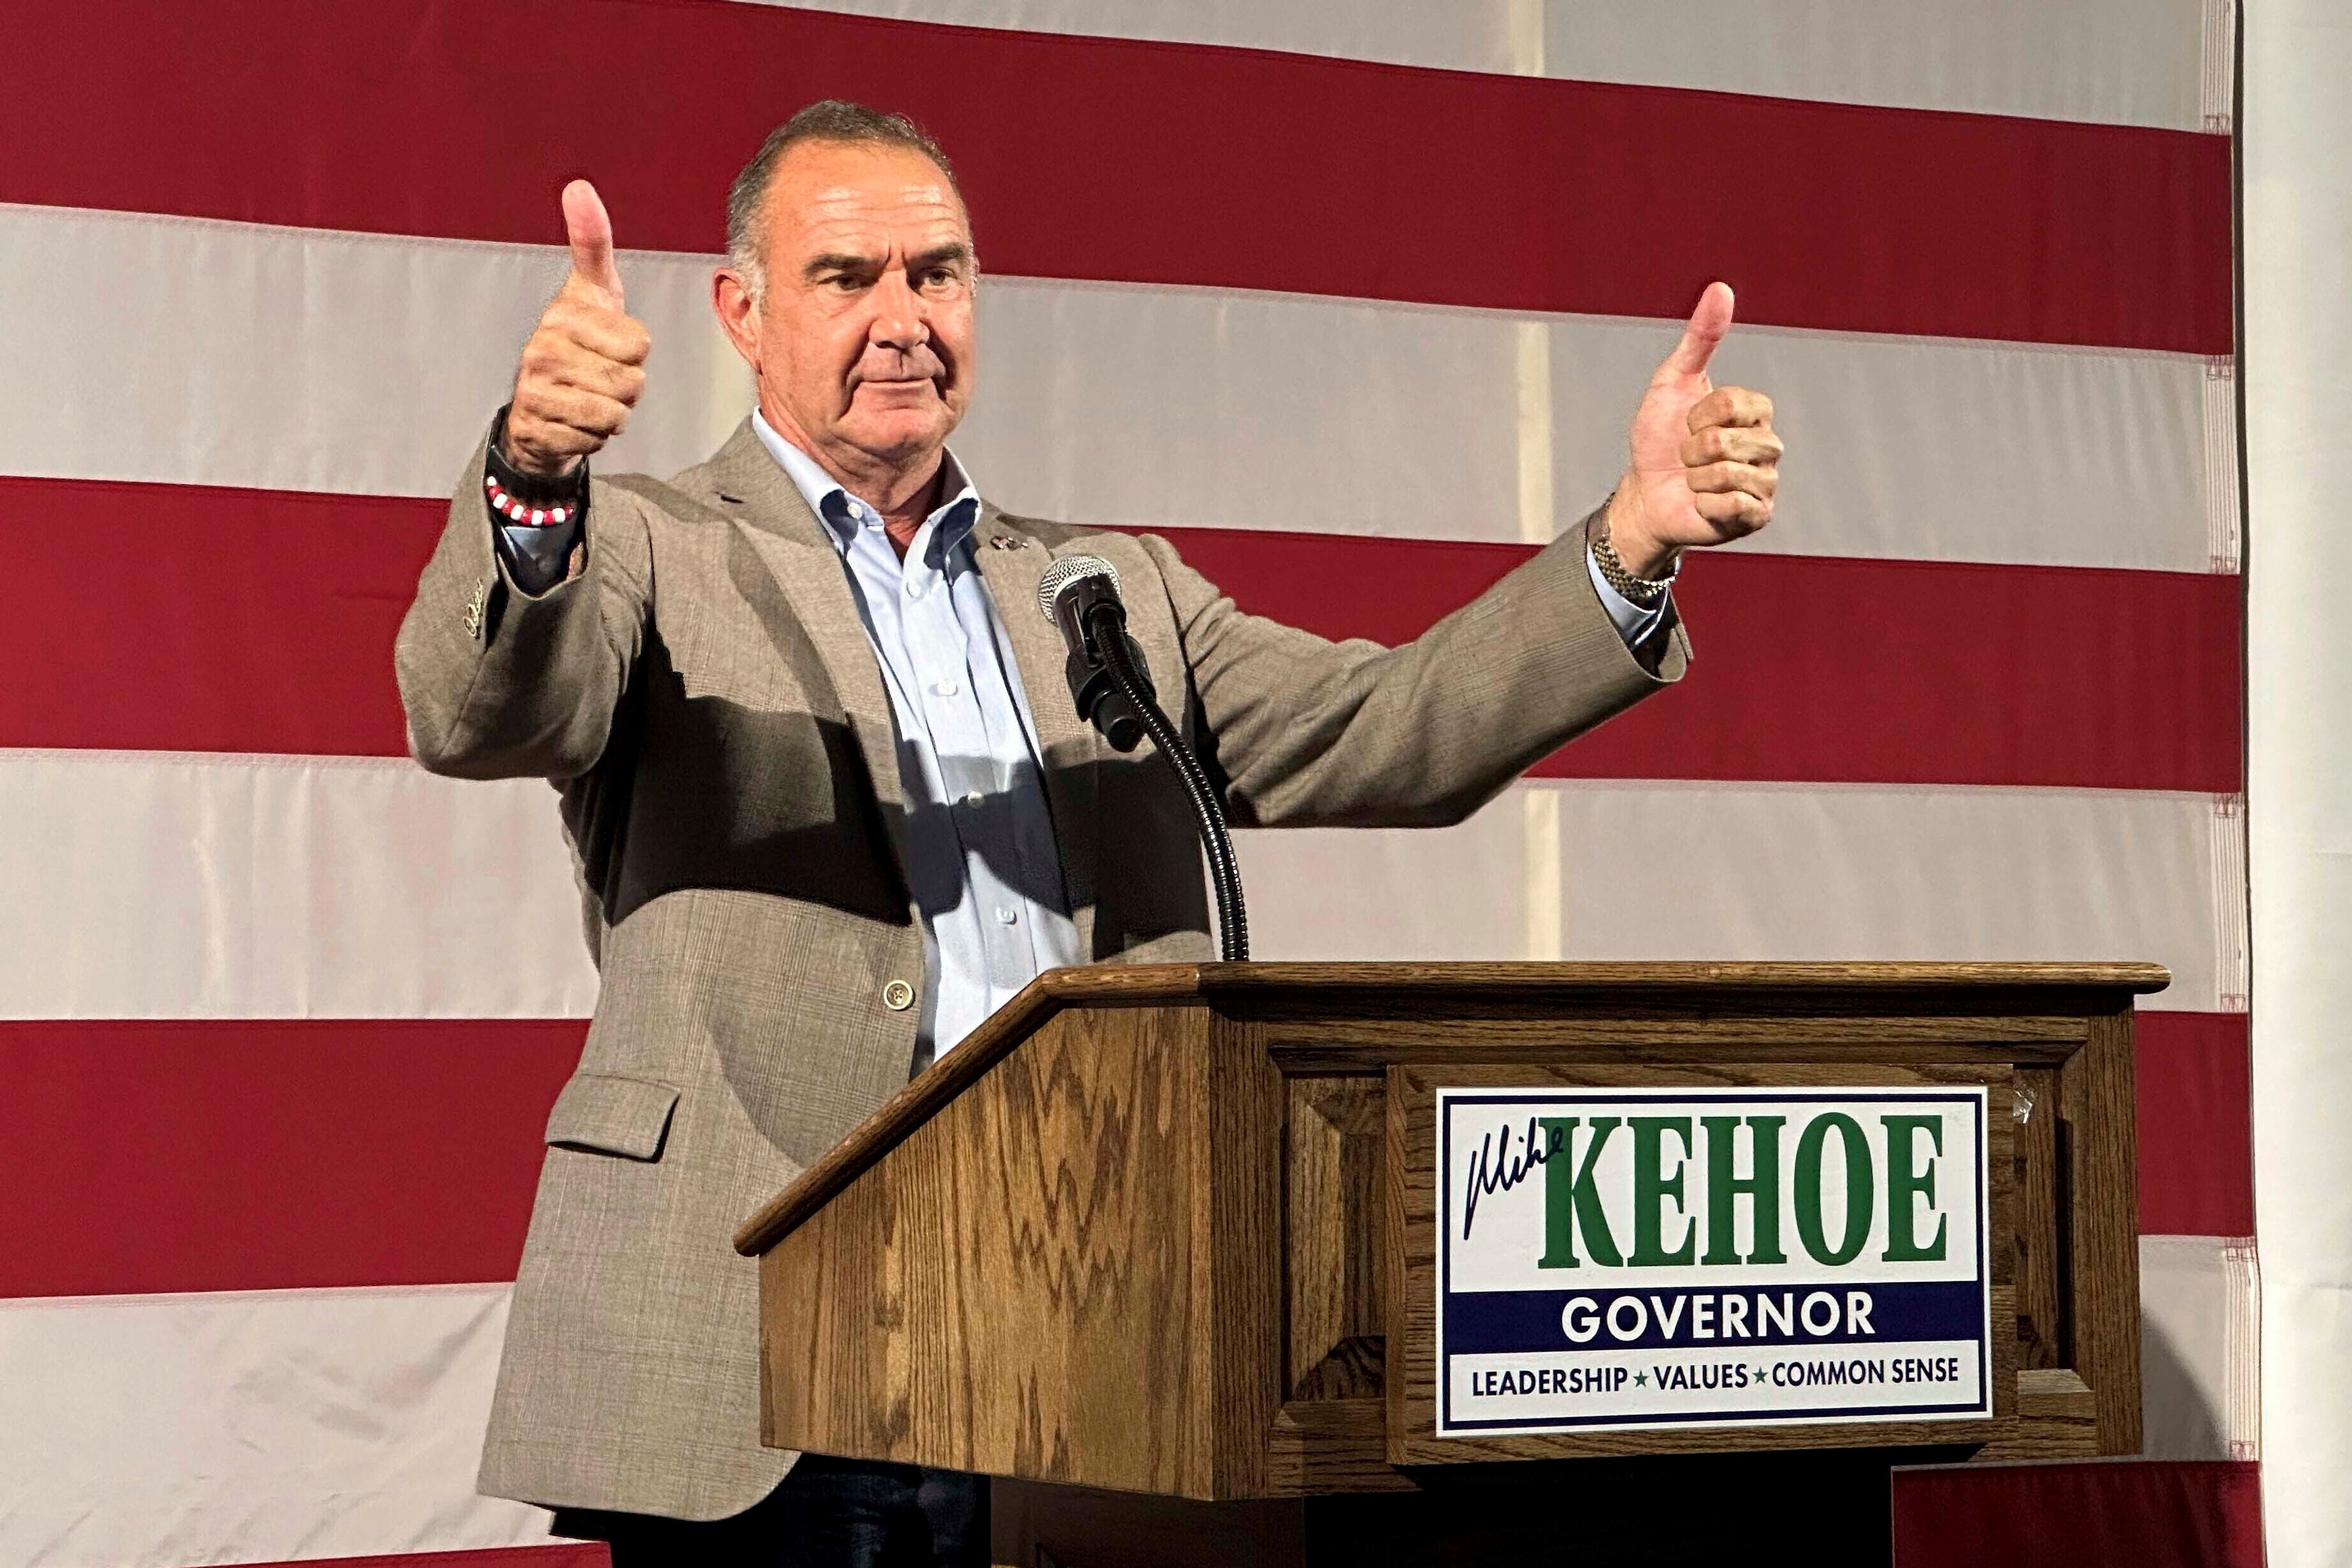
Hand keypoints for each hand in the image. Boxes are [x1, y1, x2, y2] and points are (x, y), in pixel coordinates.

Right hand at [502, 180, 651, 478]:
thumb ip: (592, 242)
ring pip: (615, 413)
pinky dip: (593, 437)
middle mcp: (543, 349)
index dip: (635, 351)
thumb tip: (578, 187)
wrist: (537, 406)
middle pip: (631, 382)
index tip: (610, 343)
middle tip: (601, 376)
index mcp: (564, 315)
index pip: (639, 343)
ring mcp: (536, 389)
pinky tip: (573, 420)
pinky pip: (594, 439)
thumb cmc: (576, 343)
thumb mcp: (592, 290)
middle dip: (627, 388)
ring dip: (613, 413)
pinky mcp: (537, 427)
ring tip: (588, 397)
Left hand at [1605, 282, 1780, 577]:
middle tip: (1687, 457)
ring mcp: (1766, 482)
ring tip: (1693, 480)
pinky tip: (1702, 504)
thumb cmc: (1658, 438)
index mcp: (1755, 411)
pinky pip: (1732, 504)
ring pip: (1729, 474)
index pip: (1734, 404)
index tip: (1687, 423)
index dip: (1698, 415)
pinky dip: (1705, 504)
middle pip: (1728, 441)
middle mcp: (1768, 445)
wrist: (1644, 493)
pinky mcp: (1757, 516)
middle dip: (1692, 450)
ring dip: (1696, 478)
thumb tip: (1720, 288)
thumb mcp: (1672, 382)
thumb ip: (1699, 337)